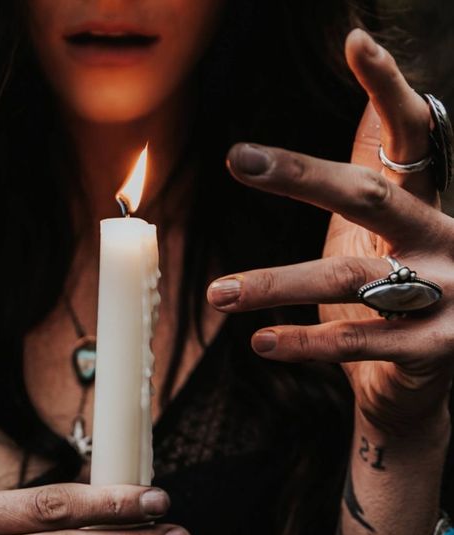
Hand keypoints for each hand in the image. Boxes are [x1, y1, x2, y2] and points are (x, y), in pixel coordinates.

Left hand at [207, 28, 453, 432]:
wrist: (428, 376)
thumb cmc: (396, 295)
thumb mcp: (384, 236)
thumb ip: (376, 180)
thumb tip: (365, 115)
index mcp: (426, 207)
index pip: (415, 135)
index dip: (389, 88)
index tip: (355, 41)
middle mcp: (441, 241)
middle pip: (371, 197)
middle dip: (303, 176)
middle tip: (239, 158)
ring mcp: (444, 295)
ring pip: (349, 279)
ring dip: (275, 283)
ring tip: (220, 292)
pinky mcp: (432, 347)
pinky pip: (357, 341)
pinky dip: (304, 341)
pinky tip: (262, 341)